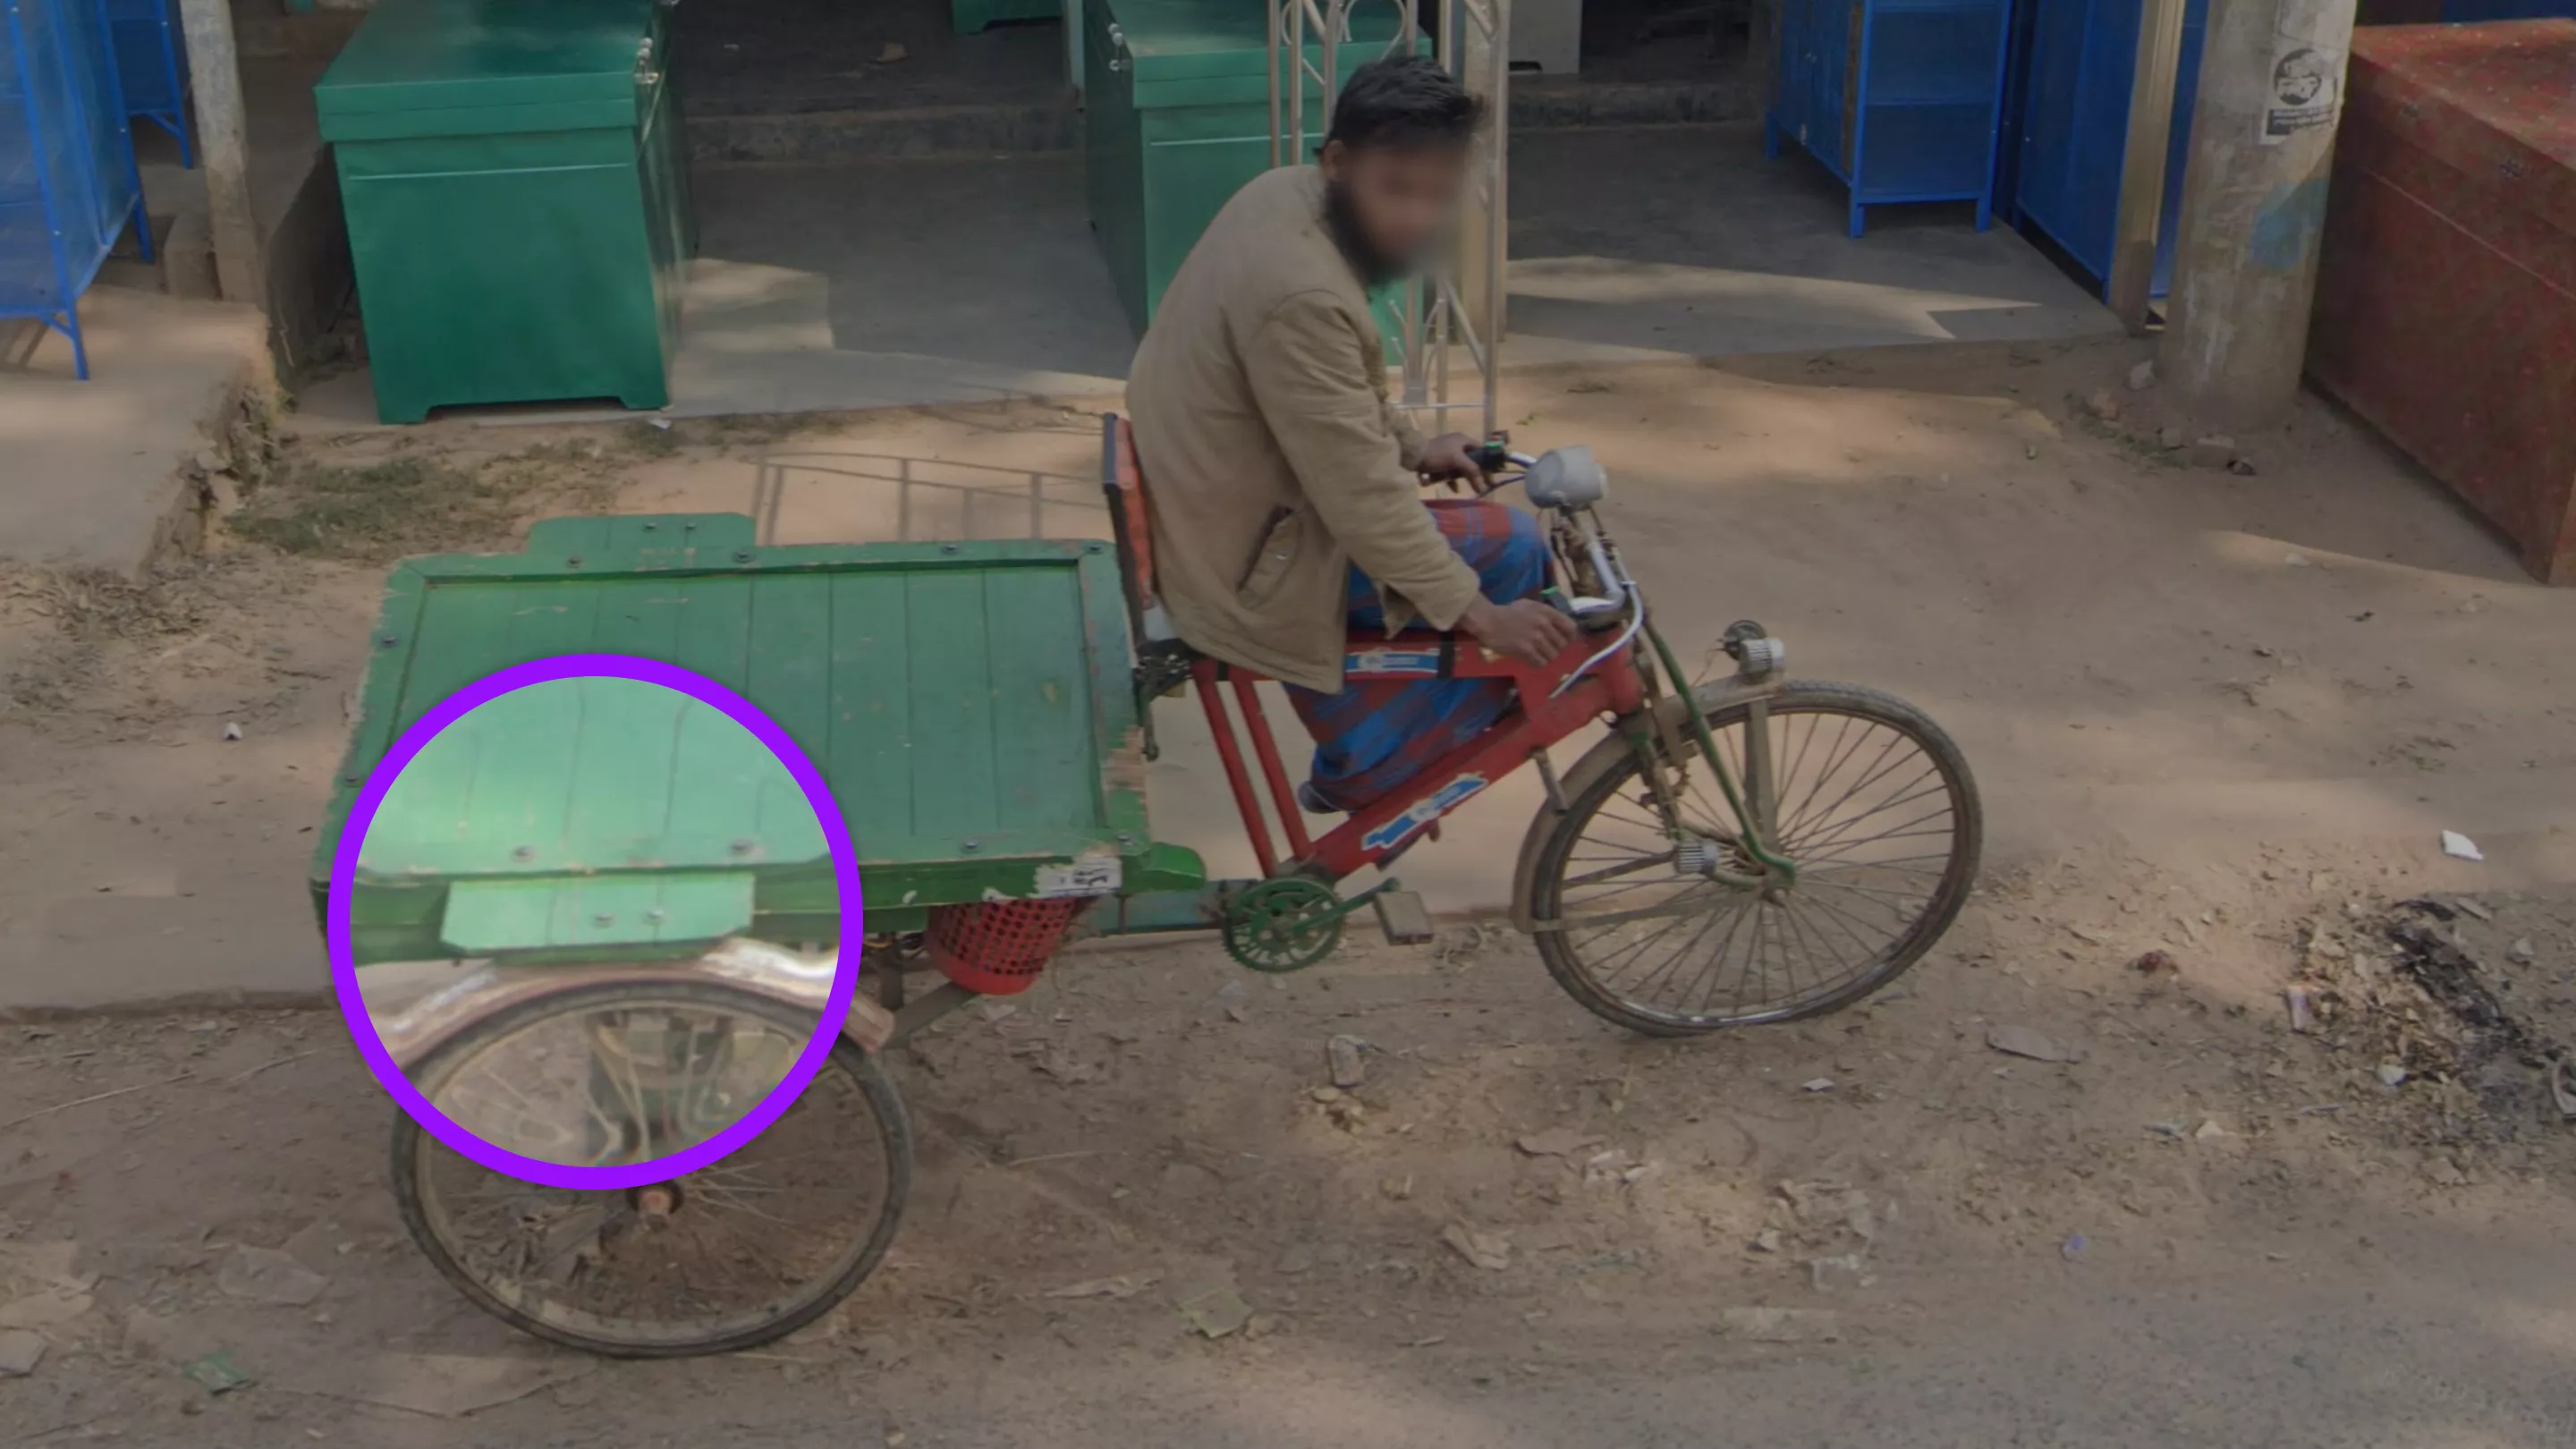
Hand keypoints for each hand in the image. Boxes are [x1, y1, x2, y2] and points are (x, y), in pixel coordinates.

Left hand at [1416, 433, 1488, 492]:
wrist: (1412, 455)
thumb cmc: (1437, 455)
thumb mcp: (1457, 460)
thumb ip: (1472, 471)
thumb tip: (1483, 486)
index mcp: (1463, 440)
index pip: (1481, 450)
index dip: (1487, 462)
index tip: (1491, 475)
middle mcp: (1456, 445)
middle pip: (1471, 461)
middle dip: (1473, 473)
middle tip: (1480, 485)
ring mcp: (1447, 454)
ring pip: (1459, 468)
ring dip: (1461, 477)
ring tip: (1466, 487)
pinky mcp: (1438, 462)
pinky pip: (1449, 472)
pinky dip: (1451, 480)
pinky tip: (1453, 489)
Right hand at [1459, 596, 1579, 668]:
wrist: (1489, 621)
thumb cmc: (1508, 612)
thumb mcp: (1530, 605)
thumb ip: (1546, 613)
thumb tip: (1560, 625)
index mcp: (1546, 612)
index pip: (1570, 627)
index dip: (1570, 637)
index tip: (1565, 641)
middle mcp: (1544, 625)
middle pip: (1562, 644)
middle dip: (1556, 648)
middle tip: (1547, 649)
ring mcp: (1535, 638)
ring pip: (1553, 655)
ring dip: (1546, 657)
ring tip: (1538, 654)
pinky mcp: (1526, 651)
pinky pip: (1541, 663)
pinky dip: (1537, 663)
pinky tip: (1531, 659)